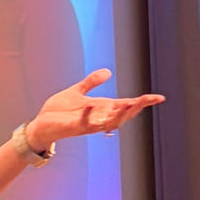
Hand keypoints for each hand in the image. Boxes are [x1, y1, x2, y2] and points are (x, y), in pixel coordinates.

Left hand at [26, 69, 163, 150]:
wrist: (40, 125)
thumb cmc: (58, 111)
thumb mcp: (76, 92)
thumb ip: (91, 82)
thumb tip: (108, 72)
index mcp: (100, 109)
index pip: (126, 105)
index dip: (142, 102)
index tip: (159, 98)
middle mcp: (97, 118)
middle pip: (122, 115)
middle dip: (135, 109)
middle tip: (147, 100)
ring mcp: (86, 124)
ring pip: (107, 122)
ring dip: (118, 114)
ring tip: (130, 104)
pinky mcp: (73, 128)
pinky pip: (84, 123)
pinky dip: (88, 115)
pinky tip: (92, 105)